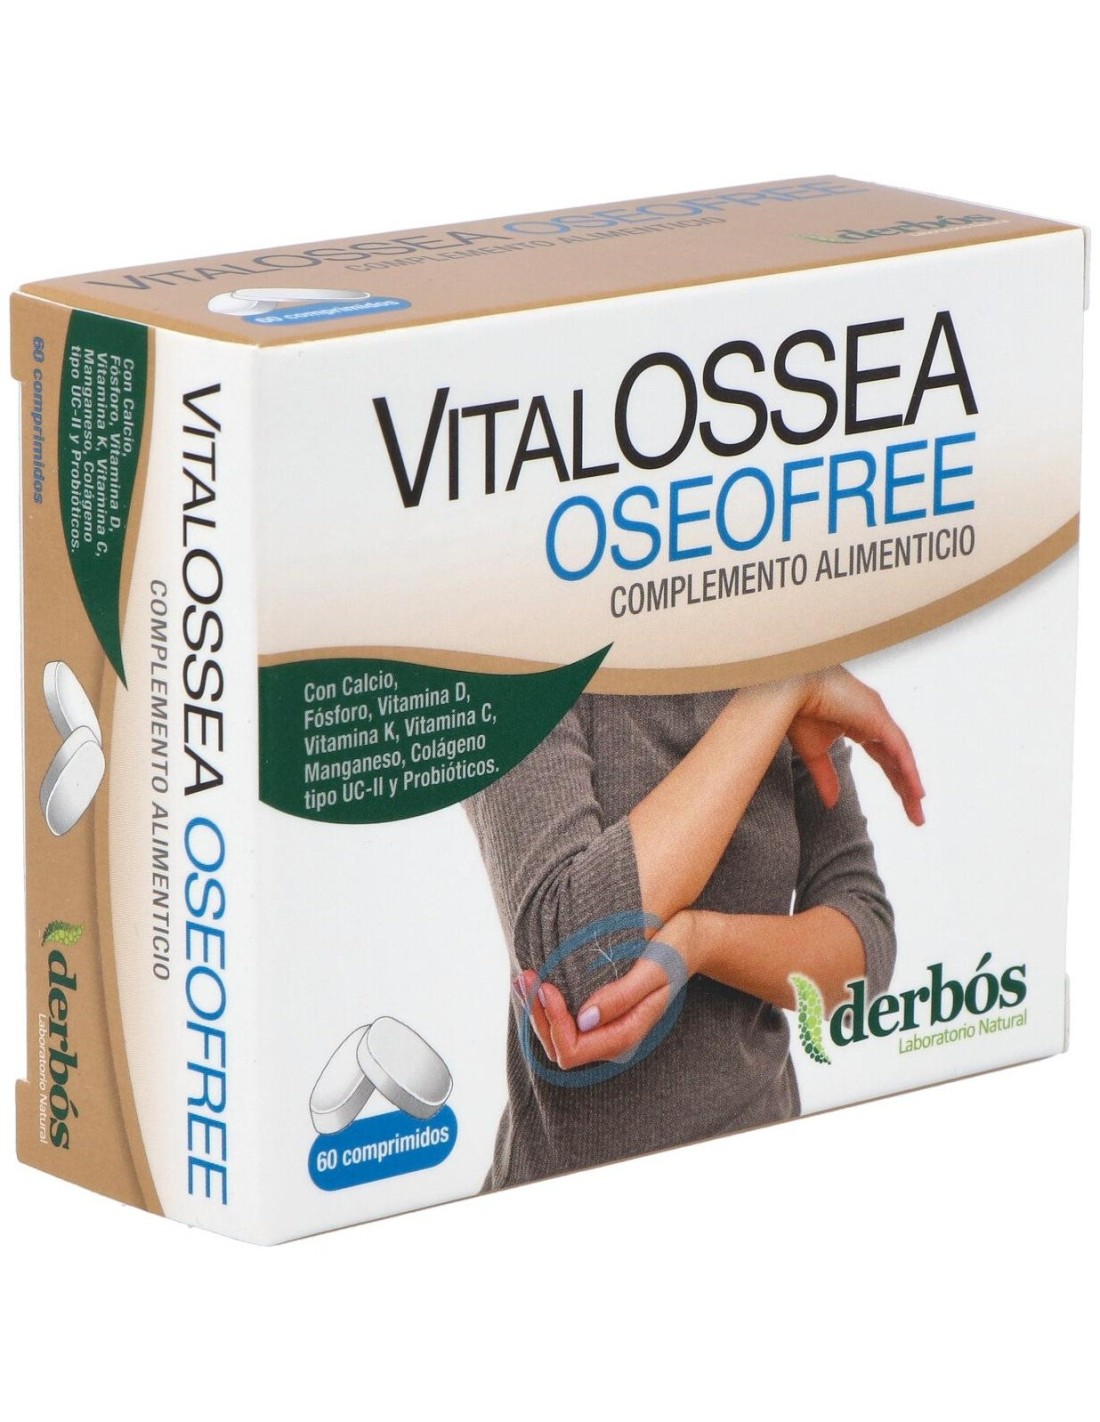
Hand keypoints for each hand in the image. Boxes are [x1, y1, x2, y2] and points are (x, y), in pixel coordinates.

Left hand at [513, 911, 701, 1068]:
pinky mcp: (598, 1011)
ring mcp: (604, 1026)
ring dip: (536, 1009)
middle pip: (560, 1047)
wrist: (688, 942)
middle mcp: (612, 1037)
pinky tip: (535, 980)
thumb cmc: (673, 954)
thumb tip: (584, 1020)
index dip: (554, 1023)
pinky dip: (544, 1002)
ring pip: (557, 1036)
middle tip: (527, 977)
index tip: (548, 987)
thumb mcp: (652, 972)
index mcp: (626, 1033)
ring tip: (524, 977)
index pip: (574, 1050)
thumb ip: (621, 997)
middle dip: (538, 1016)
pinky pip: (564, 1019)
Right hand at [787, 668, 924, 824]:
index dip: (896, 780)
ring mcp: (878, 715)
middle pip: (897, 759)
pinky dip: (908, 770)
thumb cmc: (796, 710)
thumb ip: (826, 777)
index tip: (905, 801)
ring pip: (901, 755)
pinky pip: (898, 748)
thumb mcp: (814, 753)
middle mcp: (874, 720)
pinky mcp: (877, 716)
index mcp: (861, 725)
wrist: (785, 689)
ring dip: (911, 783)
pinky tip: (915, 791)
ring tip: (917, 809)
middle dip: (907, 787)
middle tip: (916, 817)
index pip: (885, 757)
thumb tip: (832, 804)